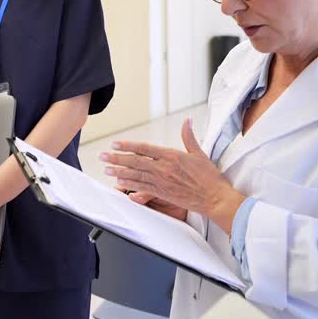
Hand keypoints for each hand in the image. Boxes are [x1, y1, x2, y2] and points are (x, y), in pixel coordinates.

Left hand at [101, 119, 244, 230]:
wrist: (215, 197)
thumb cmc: (209, 177)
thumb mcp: (199, 153)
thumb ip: (189, 137)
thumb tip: (188, 121)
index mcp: (171, 156)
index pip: (144, 148)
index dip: (128, 146)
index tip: (115, 144)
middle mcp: (164, 168)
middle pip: (135, 162)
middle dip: (117, 158)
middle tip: (103, 157)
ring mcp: (162, 182)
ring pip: (136, 176)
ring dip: (119, 172)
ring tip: (106, 170)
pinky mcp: (163, 194)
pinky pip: (142, 188)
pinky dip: (130, 185)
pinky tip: (120, 184)